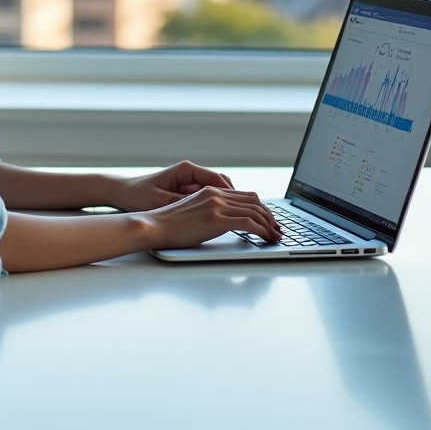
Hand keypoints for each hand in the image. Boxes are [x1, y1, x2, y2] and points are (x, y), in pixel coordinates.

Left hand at [113, 161, 234, 211]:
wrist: (122, 193)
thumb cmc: (138, 195)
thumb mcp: (161, 201)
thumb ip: (184, 203)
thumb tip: (206, 211)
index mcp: (187, 170)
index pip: (219, 180)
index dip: (234, 196)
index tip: (245, 209)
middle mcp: (191, 173)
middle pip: (224, 185)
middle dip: (237, 201)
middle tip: (250, 217)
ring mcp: (190, 182)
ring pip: (219, 192)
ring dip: (228, 205)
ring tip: (239, 221)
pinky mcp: (186, 191)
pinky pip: (209, 198)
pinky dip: (217, 208)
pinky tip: (222, 222)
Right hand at [142, 186, 282, 249]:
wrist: (153, 225)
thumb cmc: (168, 224)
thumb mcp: (192, 211)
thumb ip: (209, 211)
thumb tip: (226, 223)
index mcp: (210, 191)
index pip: (245, 195)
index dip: (261, 208)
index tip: (268, 221)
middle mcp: (215, 194)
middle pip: (254, 201)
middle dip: (270, 216)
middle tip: (277, 230)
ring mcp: (216, 205)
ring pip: (255, 211)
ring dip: (270, 225)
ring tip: (275, 237)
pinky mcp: (215, 219)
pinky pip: (248, 223)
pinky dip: (262, 231)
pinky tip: (266, 238)